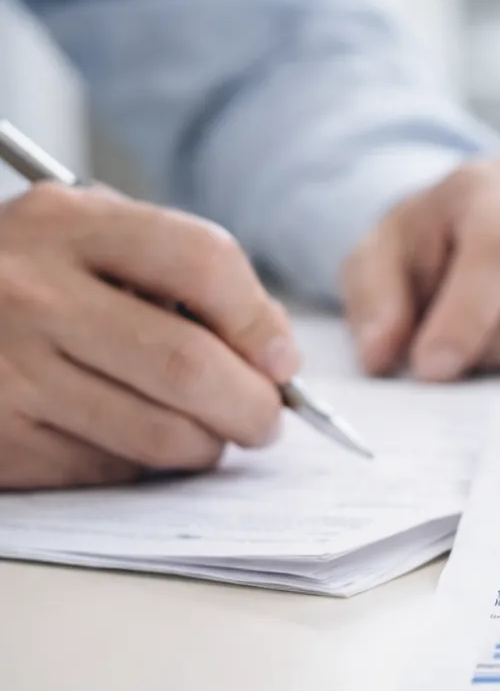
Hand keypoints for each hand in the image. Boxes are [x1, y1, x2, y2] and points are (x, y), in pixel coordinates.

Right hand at [0, 185, 297, 490]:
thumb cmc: (24, 280)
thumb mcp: (88, 240)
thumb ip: (180, 275)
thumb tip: (274, 352)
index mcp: (66, 223)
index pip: (202, 261)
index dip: (259, 320)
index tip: (281, 358)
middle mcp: (30, 292)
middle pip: (187, 363)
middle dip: (252, 404)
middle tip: (265, 419)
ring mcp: (7, 369)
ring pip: (157, 431)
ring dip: (207, 445)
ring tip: (211, 435)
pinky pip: (106, 467)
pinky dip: (143, 466)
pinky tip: (134, 441)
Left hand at [342, 159, 499, 380]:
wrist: (471, 230)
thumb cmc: (427, 248)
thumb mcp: (376, 263)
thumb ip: (373, 305)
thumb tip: (383, 354)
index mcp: (497, 186)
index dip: (466, 319)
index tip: (432, 367)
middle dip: (492, 351)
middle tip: (458, 354)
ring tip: (497, 340)